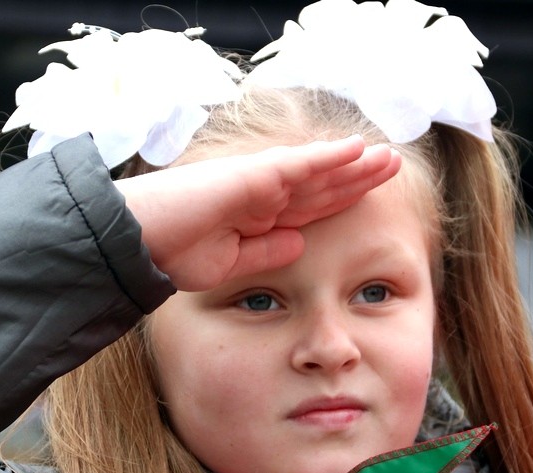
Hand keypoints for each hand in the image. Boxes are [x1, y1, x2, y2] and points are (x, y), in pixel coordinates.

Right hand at [115, 136, 400, 291]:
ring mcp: (258, 182)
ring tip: (389, 156)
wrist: (139, 242)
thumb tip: (301, 241)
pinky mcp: (252, 176)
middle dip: (358, 177)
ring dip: (356, 164)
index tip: (371, 194)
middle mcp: (262, 194)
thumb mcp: (232, 263)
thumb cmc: (172, 253)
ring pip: (319, 172)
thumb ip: (267, 252)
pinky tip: (358, 149)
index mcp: (258, 216)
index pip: (311, 206)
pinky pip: (299, 165)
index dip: (343, 198)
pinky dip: (330, 157)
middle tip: (393, 165)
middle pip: (322, 185)